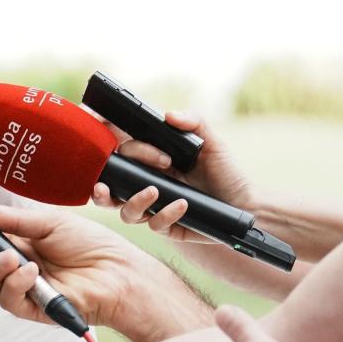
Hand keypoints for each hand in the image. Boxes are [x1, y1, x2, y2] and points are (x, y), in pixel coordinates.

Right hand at [0, 198, 191, 333]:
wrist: (120, 272)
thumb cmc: (93, 246)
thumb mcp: (50, 223)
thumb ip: (14, 220)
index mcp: (17, 244)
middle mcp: (15, 268)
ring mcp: (22, 290)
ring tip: (10, 257)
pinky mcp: (33, 309)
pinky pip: (9, 301)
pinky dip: (14, 284)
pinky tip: (29, 272)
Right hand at [93, 112, 257, 244]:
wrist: (246, 204)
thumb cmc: (226, 172)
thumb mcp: (212, 142)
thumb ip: (194, 122)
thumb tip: (168, 115)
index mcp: (150, 160)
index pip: (119, 152)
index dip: (103, 146)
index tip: (96, 141)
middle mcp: (146, 183)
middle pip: (109, 186)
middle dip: (101, 186)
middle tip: (105, 183)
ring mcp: (153, 207)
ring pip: (124, 211)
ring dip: (134, 201)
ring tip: (153, 190)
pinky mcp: (166, 226)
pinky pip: (154, 224)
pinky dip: (165, 214)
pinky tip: (182, 204)